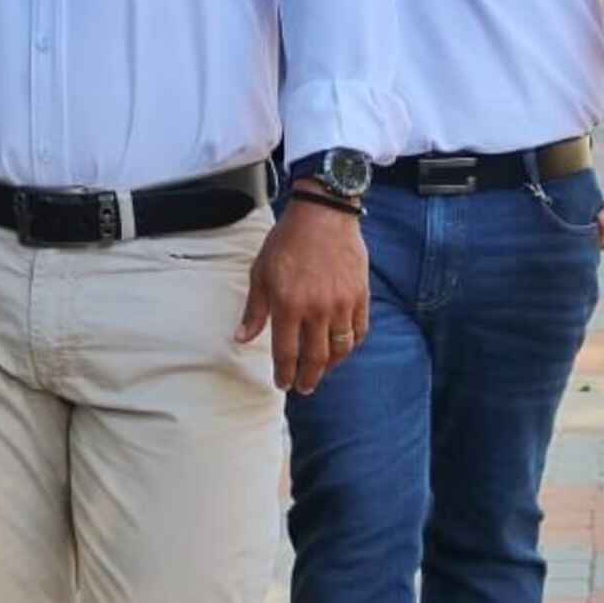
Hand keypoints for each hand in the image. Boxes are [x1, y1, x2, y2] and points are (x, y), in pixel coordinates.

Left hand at [237, 196, 368, 393]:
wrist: (323, 214)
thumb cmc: (286, 242)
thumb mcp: (261, 273)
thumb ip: (255, 310)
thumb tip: (242, 339)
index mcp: (288, 305)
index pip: (286, 352)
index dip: (284, 373)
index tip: (282, 384)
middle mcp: (317, 309)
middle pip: (315, 358)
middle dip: (308, 378)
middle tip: (303, 388)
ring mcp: (342, 303)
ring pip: (340, 349)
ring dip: (330, 366)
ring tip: (321, 371)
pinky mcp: (360, 295)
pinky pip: (358, 331)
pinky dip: (351, 345)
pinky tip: (342, 349)